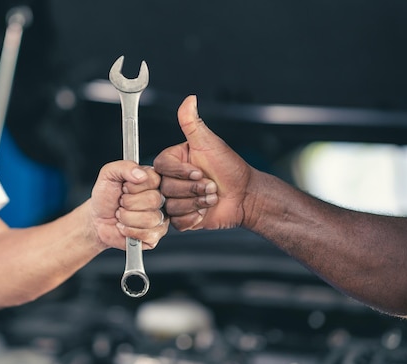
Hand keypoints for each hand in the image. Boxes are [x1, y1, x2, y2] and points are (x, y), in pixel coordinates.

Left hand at [90, 161, 167, 249]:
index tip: (124, 188)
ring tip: (121, 215)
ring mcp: (159, 218)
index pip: (153, 180)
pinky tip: (124, 227)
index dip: (133, 186)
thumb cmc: (105, 196)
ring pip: (150, 219)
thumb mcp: (109, 174)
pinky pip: (147, 235)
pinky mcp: (154, 236)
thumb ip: (124, 167)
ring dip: (127, 218)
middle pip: (153, 200)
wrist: (97, 219)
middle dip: (128, 203)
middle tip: (121, 203)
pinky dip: (129, 231)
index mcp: (152, 181)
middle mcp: (159, 199)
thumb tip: (141, 174)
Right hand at [154, 95, 253, 230]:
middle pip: (165, 188)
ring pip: (170, 206)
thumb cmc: (230, 169)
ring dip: (196, 202)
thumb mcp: (210, 143)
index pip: (161, 166)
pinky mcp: (181, 217)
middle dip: (193, 189)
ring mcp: (175, 199)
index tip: (200, 171)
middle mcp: (172, 179)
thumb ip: (193, 123)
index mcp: (174, 161)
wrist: (244, 196)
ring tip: (211, 197)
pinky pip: (176, 221)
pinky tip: (204, 211)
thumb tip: (189, 99)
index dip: (181, 172)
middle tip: (211, 185)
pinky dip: (193, 217)